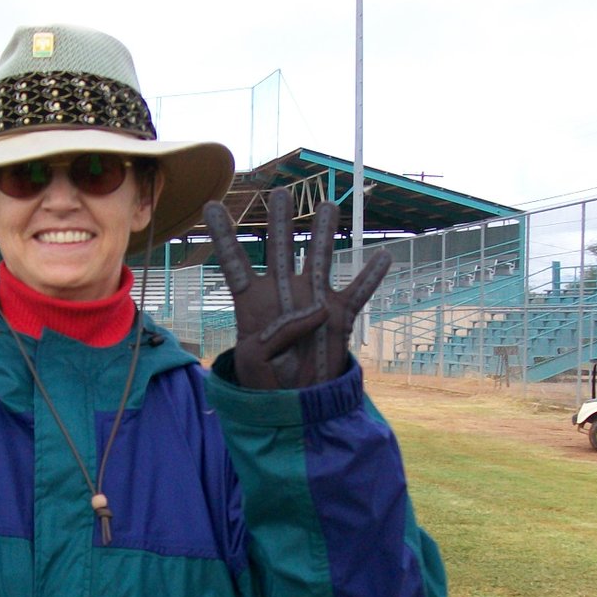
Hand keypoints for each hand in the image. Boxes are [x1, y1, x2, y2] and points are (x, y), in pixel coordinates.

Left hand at [202, 189, 391, 389]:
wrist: (293, 402)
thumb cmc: (265, 381)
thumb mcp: (253, 360)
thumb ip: (275, 334)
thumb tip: (316, 309)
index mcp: (253, 302)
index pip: (235, 263)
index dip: (223, 236)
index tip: (211, 206)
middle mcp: (284, 292)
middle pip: (281, 249)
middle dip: (280, 222)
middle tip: (280, 194)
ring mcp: (314, 299)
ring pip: (320, 257)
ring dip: (323, 232)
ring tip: (326, 205)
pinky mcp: (340, 315)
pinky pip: (359, 292)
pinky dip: (372, 277)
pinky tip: (385, 256)